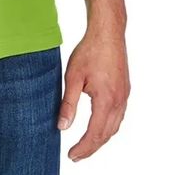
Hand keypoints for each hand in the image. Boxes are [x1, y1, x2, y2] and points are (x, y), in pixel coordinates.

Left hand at [57, 29, 129, 161]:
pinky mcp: (125, 90)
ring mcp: (125, 96)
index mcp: (106, 100)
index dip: (83, 148)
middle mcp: (119, 102)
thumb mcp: (72, 77)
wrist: (107, 33)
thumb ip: (68, 104)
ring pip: (115, 127)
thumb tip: (62, 126)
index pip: (95, 134)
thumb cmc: (90, 51)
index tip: (72, 155)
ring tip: (86, 144)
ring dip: (101, 138)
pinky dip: (109, 126)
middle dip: (92, 148)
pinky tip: (99, 125)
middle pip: (106, 135)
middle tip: (76, 155)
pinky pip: (119, 116)